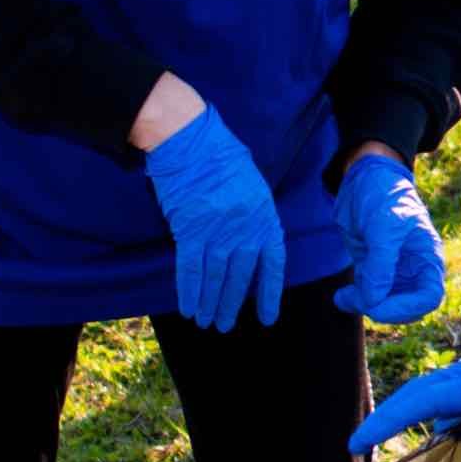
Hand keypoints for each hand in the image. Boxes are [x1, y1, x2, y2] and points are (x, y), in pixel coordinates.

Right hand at [142, 112, 284, 331]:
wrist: (189, 136)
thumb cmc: (220, 154)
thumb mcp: (251, 183)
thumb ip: (254, 216)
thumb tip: (249, 248)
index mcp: (264, 215)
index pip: (272, 263)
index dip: (269, 293)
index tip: (267, 317)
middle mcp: (245, 227)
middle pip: (240, 276)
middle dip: (231, 304)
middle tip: (224, 325)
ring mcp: (218, 229)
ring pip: (215, 277)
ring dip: (209, 303)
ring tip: (205, 322)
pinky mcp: (190, 229)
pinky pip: (190, 267)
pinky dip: (188, 290)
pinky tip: (188, 306)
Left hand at [336, 150, 447, 324]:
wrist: (363, 179)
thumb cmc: (383, 195)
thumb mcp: (384, 226)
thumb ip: (381, 264)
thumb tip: (374, 301)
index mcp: (427, 257)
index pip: (428, 296)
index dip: (408, 308)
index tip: (380, 306)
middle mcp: (414, 268)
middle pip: (407, 307)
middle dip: (383, 308)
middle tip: (359, 299)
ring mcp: (394, 271)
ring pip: (386, 304)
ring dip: (365, 305)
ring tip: (343, 297)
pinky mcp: (374, 270)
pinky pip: (368, 295)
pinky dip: (355, 300)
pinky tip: (340, 297)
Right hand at [350, 348, 460, 461]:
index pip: (421, 401)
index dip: (386, 421)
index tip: (359, 441)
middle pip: (417, 392)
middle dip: (389, 418)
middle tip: (359, 446)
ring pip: (432, 394)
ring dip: (421, 420)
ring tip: (425, 451)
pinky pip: (449, 395)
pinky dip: (443, 417)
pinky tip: (459, 440)